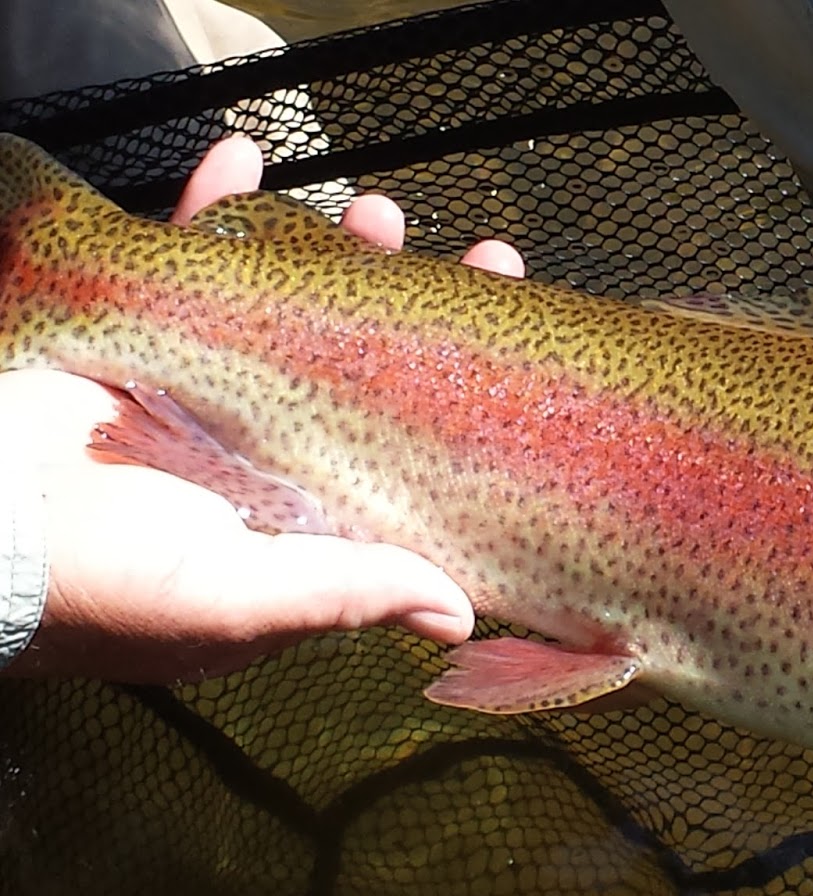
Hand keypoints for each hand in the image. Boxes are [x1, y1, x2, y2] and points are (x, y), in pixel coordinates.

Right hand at [3, 136, 523, 681]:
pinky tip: (239, 163)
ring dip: (335, 250)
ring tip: (377, 211)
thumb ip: (340, 593)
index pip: (409, 443)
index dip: (466, 392)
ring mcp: (206, 387)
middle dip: (420, 308)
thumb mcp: (230, 604)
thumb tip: (457, 614)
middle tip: (482, 256)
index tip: (514, 337)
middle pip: (366, 363)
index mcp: (307, 509)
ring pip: (291, 304)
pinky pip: (185, 258)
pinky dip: (211, 208)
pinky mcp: (136, 337)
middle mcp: (270, 446)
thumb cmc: (98, 587)